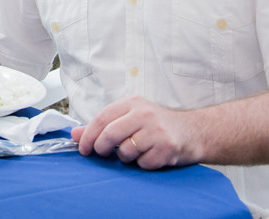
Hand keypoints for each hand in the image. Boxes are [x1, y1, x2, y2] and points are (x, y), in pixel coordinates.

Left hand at [70, 96, 200, 169]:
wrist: (194, 131)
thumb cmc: (157, 125)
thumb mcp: (130, 118)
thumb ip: (102, 126)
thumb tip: (74, 134)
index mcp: (132, 103)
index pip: (102, 117)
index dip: (88, 135)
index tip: (82, 148)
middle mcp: (144, 114)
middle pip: (110, 134)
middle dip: (101, 148)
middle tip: (101, 153)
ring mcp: (157, 131)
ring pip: (126, 151)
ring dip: (125, 157)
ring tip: (135, 151)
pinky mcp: (167, 148)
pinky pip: (143, 163)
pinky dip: (143, 164)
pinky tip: (151, 156)